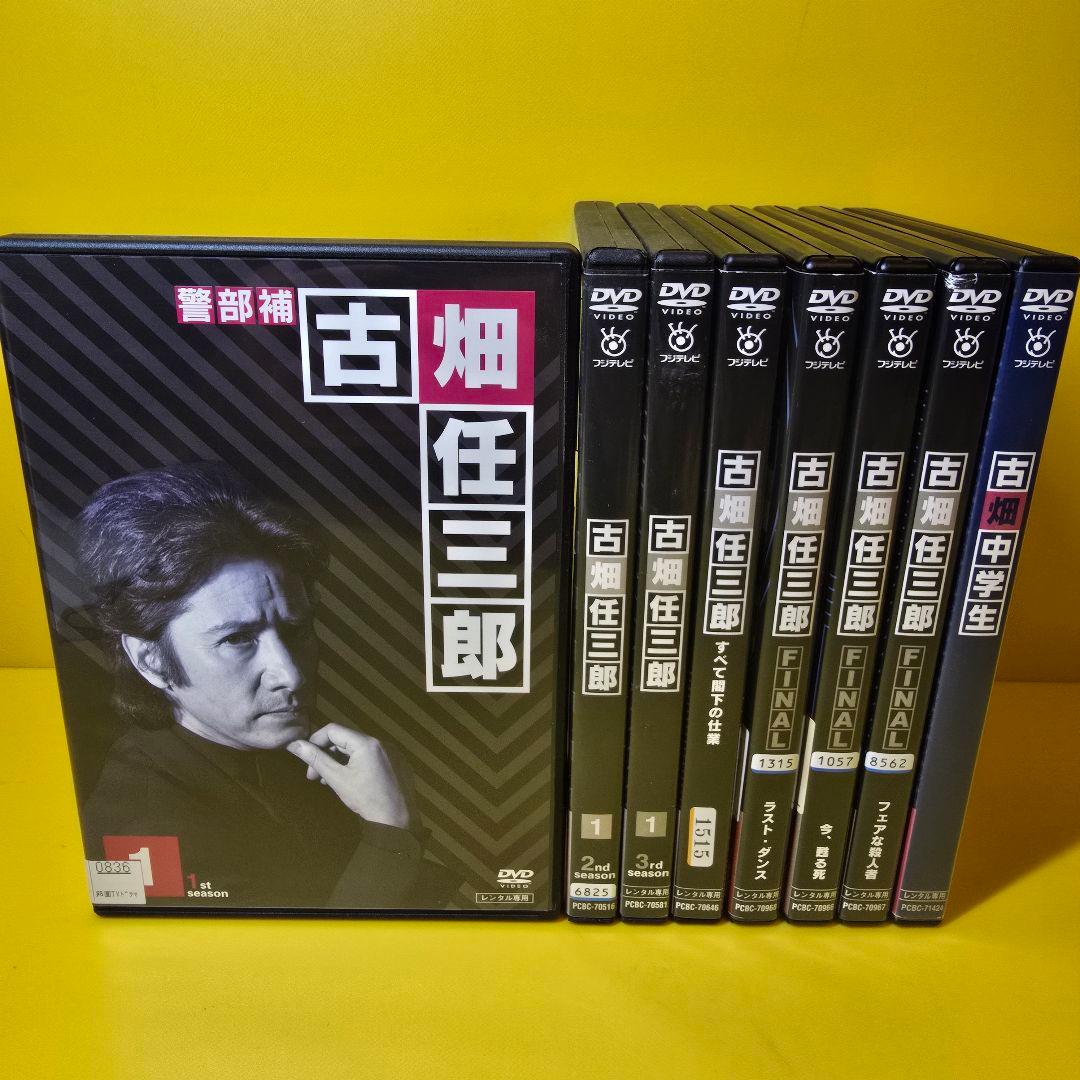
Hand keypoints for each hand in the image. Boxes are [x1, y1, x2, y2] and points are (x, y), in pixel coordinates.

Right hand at [287, 724, 410, 828]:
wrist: (398, 821)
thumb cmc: (366, 799)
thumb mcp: (337, 779)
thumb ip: (316, 760)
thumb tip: (295, 744)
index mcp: (366, 742)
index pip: (333, 730)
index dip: (315, 741)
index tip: (306, 758)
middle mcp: (381, 742)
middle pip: (345, 740)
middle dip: (327, 755)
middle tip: (313, 776)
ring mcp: (391, 752)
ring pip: (358, 750)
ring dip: (340, 762)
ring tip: (328, 781)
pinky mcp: (397, 763)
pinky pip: (372, 758)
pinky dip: (357, 765)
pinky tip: (349, 782)